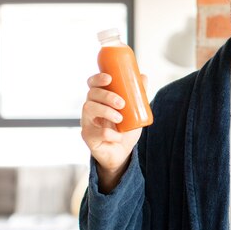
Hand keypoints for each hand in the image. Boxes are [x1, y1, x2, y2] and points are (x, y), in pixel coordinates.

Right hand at [80, 73, 145, 191]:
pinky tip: (118, 136)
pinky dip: (110, 134)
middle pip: (91, 94)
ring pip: (89, 109)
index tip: (109, 78)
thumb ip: (139, 95)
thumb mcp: (135, 111)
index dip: (98, 78)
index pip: (93, 84)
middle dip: (106, 96)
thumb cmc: (126, 129)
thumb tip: (143, 76)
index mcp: (100, 99)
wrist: (122, 152)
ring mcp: (87, 122)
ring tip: (120, 118)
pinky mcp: (88, 137)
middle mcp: (90, 108)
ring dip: (106, 111)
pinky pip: (96, 132)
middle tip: (121, 103)